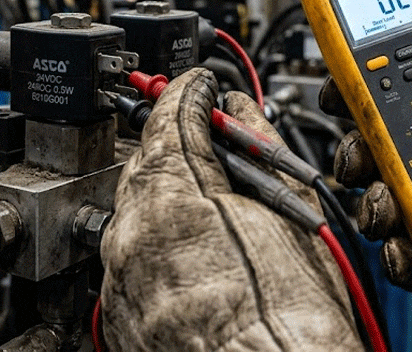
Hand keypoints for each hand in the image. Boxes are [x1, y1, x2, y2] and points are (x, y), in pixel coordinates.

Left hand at [100, 68, 361, 351]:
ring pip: (138, 208)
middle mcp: (134, 234)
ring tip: (219, 208)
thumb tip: (243, 112)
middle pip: (149, 160)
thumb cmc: (293, 325)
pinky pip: (132, 256)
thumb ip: (260, 148)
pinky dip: (159, 242)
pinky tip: (198, 253)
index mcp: (176, 198)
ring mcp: (121, 277)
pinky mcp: (118, 310)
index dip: (191, 94)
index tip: (201, 86)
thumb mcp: (290, 218)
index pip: (172, 116)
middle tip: (215, 142)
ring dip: (171, 194)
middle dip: (181, 144)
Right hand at [319, 0, 411, 291]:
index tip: (339, 91)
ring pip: (382, 203)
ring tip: (387, 208)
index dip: (353, 89)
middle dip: (352, 154)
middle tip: (361, 159)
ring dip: (371, 207)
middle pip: (371, 151)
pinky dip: (397, 257)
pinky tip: (403, 251)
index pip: (389, 94)